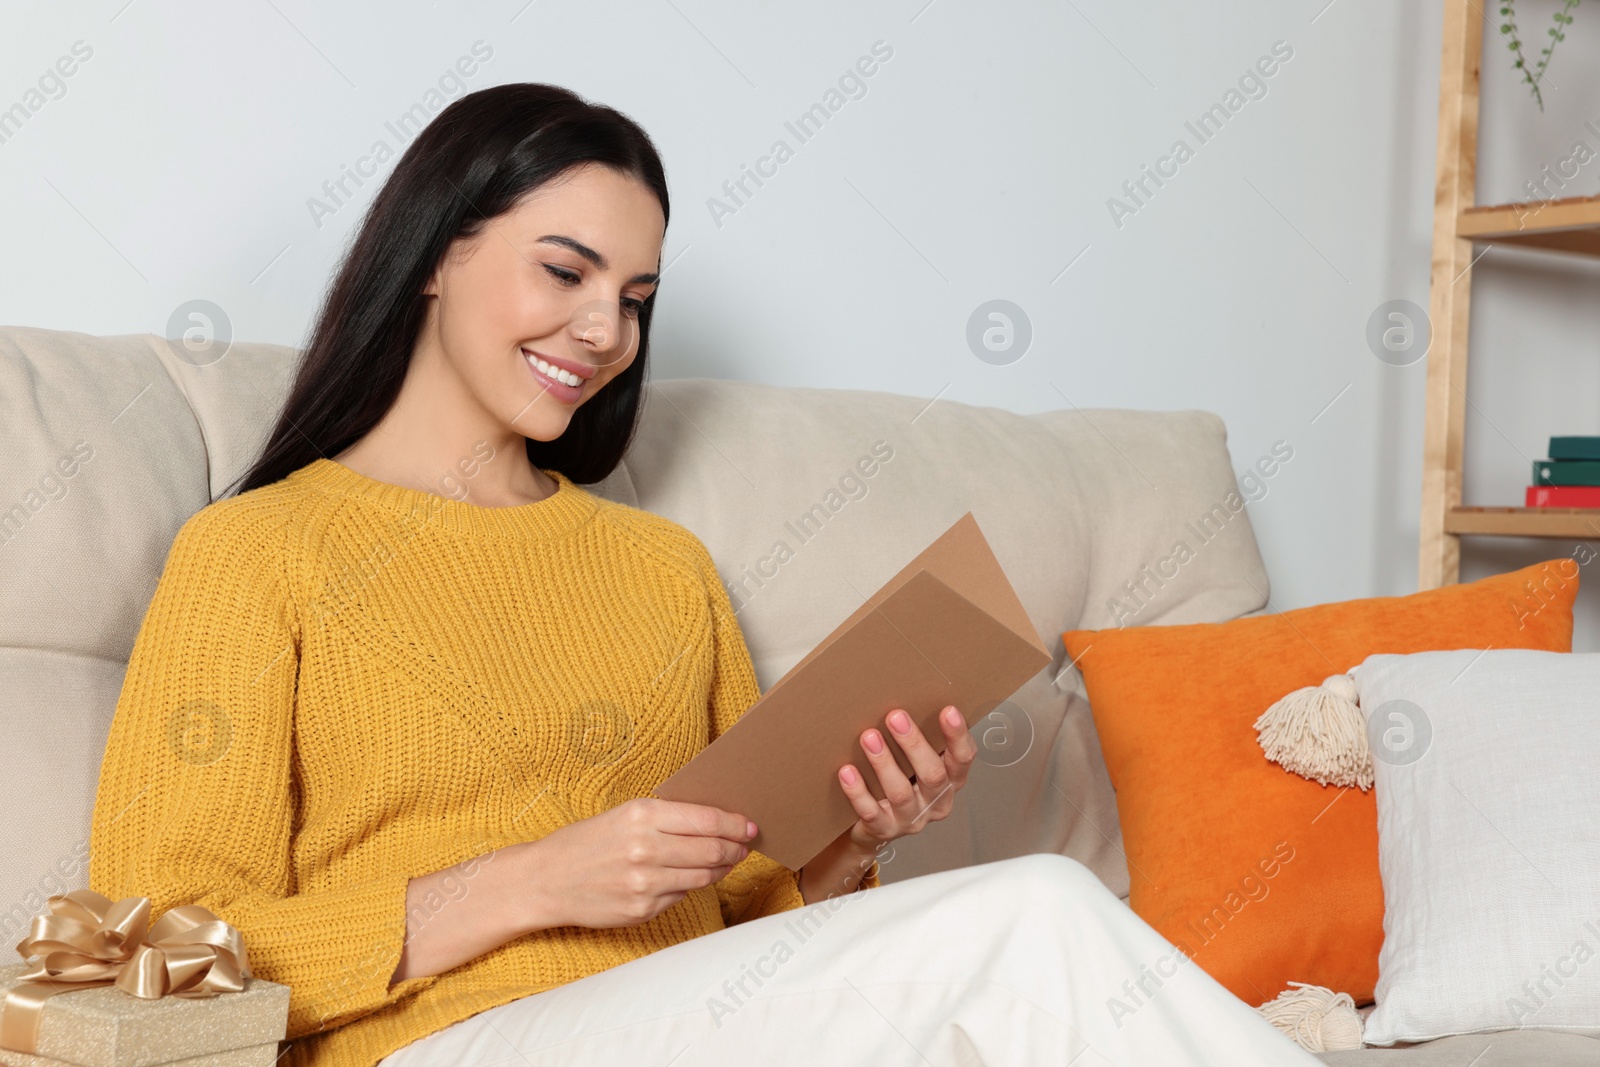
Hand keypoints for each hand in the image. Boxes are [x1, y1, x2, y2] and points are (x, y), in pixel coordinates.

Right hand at [516, 797, 755, 929]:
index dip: (736, 824)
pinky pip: (682, 895)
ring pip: (704, 875)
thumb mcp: (623, 814)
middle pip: (714, 849)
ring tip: (724, 861)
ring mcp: (645, 883)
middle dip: (736, 848)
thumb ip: (666, 817)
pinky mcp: (643, 909)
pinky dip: (691, 885)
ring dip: (721, 869)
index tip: (749, 826)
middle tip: (744, 846)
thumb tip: (715, 821)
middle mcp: (646, 848)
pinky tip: (688, 877)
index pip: (707, 819)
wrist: (545, 880)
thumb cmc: (586, 842)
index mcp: (642, 815)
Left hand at [836, 704, 975, 851]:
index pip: (962, 759)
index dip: (958, 736)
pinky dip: (858, 791)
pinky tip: (847, 771)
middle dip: (914, 744)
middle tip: (895, 716)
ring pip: (900, 792)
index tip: (948, 710)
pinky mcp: (884, 829)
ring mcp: (910, 819)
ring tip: (869, 737)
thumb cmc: (899, 782)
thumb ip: (920, 739)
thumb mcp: (916, 762)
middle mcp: (935, 802)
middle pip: (933, 775)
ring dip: (884, 763)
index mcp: (950, 781)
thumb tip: (908, 693)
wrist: (873, 826)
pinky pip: (871, 811)